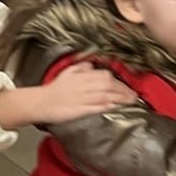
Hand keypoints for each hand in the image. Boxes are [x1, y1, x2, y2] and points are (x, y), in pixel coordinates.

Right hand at [0, 62, 137, 130]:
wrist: (41, 102)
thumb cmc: (55, 88)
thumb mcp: (67, 72)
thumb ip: (81, 67)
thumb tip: (93, 64)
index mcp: (81, 75)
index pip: (104, 75)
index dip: (118, 81)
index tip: (127, 86)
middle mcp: (83, 85)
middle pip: (107, 85)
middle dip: (123, 90)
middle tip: (134, 95)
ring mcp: (82, 98)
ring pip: (105, 95)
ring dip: (120, 98)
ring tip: (131, 101)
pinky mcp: (79, 110)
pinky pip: (96, 107)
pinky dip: (107, 106)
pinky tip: (116, 107)